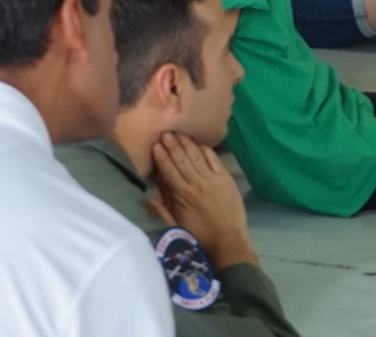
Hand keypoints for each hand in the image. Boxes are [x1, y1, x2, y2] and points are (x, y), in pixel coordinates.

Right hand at [150, 133, 255, 269]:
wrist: (229, 242)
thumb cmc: (200, 236)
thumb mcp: (176, 227)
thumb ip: (161, 211)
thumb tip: (146, 197)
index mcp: (184, 195)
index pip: (169, 171)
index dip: (161, 157)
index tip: (155, 145)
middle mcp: (198, 184)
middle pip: (182, 160)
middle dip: (172, 145)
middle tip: (165, 132)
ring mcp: (213, 180)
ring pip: (197, 156)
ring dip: (187, 144)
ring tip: (178, 133)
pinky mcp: (226, 179)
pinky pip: (214, 159)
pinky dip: (205, 150)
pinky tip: (198, 142)